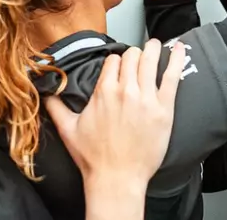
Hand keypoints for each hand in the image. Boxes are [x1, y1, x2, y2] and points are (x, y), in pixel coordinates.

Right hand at [47, 41, 183, 203]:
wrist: (116, 180)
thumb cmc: (94, 159)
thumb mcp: (68, 130)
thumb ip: (56, 107)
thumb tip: (46, 94)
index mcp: (103, 91)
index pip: (113, 60)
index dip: (116, 61)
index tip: (119, 66)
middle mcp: (125, 90)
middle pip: (132, 56)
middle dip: (134, 55)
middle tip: (137, 59)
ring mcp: (146, 98)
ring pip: (150, 60)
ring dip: (153, 49)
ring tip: (156, 45)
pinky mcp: (164, 109)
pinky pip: (172, 76)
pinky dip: (177, 60)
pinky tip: (180, 49)